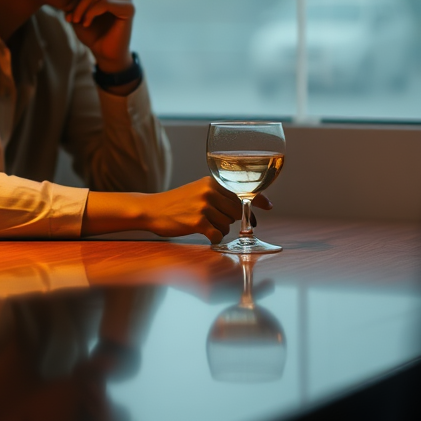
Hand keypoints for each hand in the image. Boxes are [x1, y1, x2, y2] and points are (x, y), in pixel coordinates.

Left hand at [65, 0, 134, 72]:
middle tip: (71, 17)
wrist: (106, 55)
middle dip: (79, 0)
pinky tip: (86, 23)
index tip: (67, 12)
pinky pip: (105, 3)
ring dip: (83, 6)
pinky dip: (91, 12)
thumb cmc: (93, 35)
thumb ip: (75, 0)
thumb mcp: (78, 14)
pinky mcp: (129, 9)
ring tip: (77, 20)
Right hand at [83, 178, 273, 244]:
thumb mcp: (198, 191)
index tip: (269, 205)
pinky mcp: (197, 222)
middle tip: (217, 220)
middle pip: (237, 211)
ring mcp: (203, 207)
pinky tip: (204, 234)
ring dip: (220, 228)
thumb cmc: (177, 203)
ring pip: (228, 225)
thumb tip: (244, 208)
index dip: (259, 199)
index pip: (242, 190)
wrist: (151, 209)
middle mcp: (209, 192)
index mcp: (211, 182)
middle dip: (231, 219)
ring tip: (203, 224)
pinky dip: (213, 238)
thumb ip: (218, 196)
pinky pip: (218, 234)